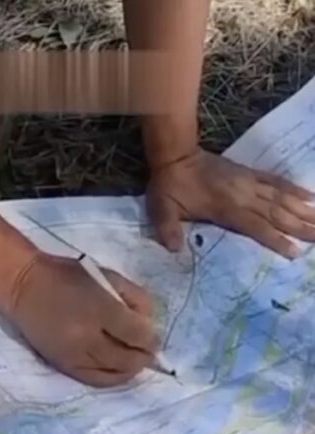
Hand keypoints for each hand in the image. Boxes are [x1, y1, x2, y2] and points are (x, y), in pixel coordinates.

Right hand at [7, 252, 159, 386]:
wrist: (23, 286)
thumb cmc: (68, 275)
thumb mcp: (107, 275)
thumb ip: (134, 297)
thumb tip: (150, 324)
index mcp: (100, 309)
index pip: (138, 334)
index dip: (152, 339)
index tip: (154, 336)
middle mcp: (87, 337)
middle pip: (129, 358)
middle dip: (144, 356)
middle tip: (148, 350)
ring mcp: (74, 355)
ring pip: (115, 373)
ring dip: (131, 368)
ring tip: (135, 360)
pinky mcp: (63, 365)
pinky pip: (96, 380)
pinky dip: (113, 379)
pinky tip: (118, 371)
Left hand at [146, 148, 314, 258]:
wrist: (175, 155)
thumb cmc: (168, 186)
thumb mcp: (161, 209)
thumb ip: (167, 228)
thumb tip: (173, 249)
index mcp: (225, 207)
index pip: (256, 226)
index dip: (275, 239)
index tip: (295, 252)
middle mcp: (243, 195)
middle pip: (277, 214)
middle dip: (301, 227)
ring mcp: (249, 183)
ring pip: (282, 199)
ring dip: (304, 210)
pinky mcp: (249, 174)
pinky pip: (277, 182)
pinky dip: (295, 190)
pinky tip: (311, 197)